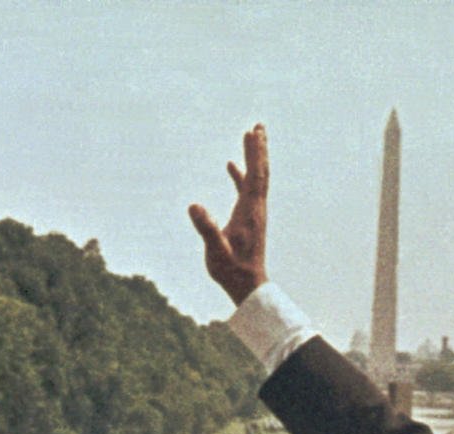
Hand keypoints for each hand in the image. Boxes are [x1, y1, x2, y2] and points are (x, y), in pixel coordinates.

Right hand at [189, 124, 268, 303]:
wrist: (248, 287)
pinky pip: (246, 190)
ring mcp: (253, 213)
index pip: (255, 176)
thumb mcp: (216, 251)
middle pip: (260, 172)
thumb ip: (206, 228)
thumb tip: (193, 206)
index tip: (254, 132)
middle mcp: (255, 209)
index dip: (255, 153)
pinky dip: (241, 176)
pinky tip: (232, 166)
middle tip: (258, 126)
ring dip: (253, 158)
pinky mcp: (248, 219)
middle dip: (259, 149)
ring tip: (250, 136)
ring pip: (256, 179)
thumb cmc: (232, 271)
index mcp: (250, 211)